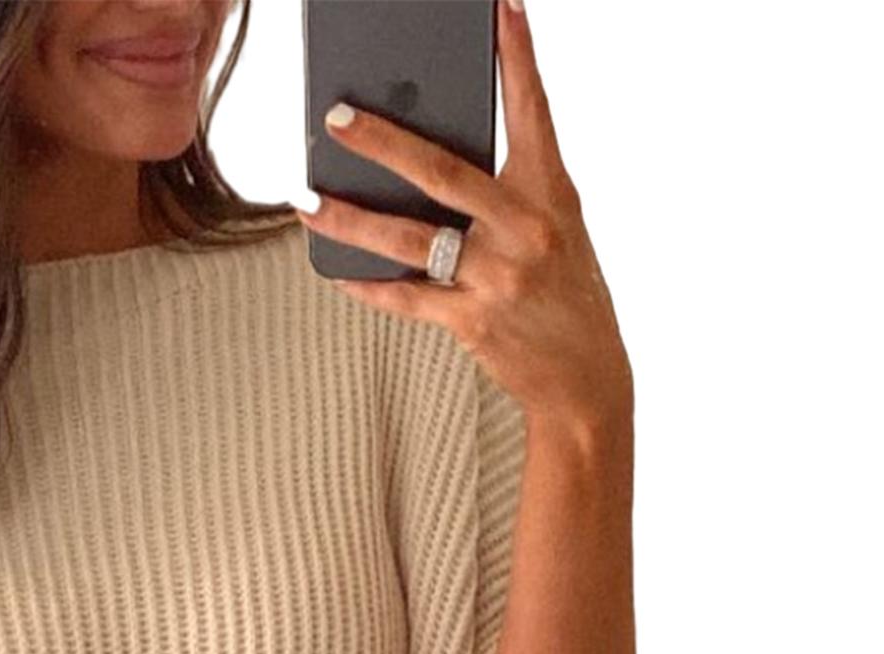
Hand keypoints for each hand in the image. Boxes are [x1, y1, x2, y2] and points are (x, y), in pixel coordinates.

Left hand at [293, 0, 630, 433]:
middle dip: (383, 141)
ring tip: (305, 200)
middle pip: (441, 171)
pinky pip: (405, 298)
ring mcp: (496, 275)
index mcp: (551, 192)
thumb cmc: (565, 293)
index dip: (515, 54)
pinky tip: (335, 272)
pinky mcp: (472, 321)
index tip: (499, 5)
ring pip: (407, 238)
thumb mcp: (554, 229)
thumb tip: (426, 169)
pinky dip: (368, 285)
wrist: (585, 378)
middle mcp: (524, 227)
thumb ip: (505, 194)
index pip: (532, 109)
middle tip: (336, 117)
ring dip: (350, 219)